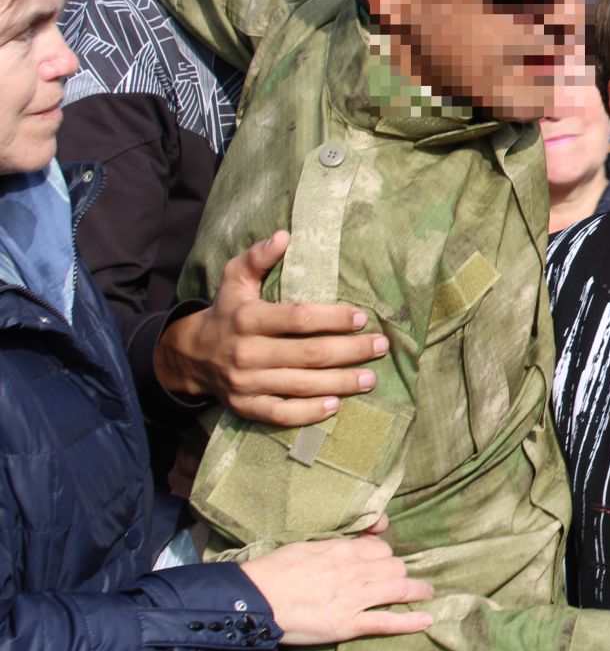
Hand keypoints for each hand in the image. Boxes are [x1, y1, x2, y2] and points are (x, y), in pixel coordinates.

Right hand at [155, 231, 385, 426]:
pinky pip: (281, 414)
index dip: (332, 318)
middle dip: (350, 351)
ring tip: (371, 378)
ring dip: (340, 383)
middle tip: (380, 346)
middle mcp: (246, 352)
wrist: (190, 355)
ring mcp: (245, 383)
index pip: (298, 318)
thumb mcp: (234, 278)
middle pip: (308, 354)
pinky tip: (335, 405)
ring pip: (301, 385)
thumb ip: (257, 256)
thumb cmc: (227, 311)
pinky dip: (309, 413)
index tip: (361, 317)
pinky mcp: (245, 407)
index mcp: (247, 318)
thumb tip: (284, 236)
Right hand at [238, 516, 434, 645]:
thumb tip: (347, 544)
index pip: (379, 549)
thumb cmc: (272, 572)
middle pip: (393, 568)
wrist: (255, 600)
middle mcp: (354, 571)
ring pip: (397, 590)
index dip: (384, 556)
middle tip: (403, 580)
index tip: (384, 562)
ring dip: (417, 591)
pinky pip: (386, 622)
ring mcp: (354, 598)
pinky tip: (426, 621)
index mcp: (342, 550)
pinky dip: (409, 622)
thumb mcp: (304, 545)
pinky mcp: (348, 624)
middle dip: (400, 573)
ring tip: (427, 592)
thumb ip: (330, 544)